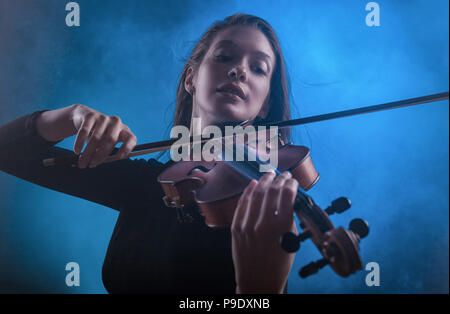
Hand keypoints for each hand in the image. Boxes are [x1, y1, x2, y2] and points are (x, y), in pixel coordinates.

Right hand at [71, 104, 136, 167]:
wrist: (84, 118)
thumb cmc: (99, 136)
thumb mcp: (105, 145)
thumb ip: (105, 154)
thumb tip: (97, 163)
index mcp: (124, 131)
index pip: (131, 139)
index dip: (127, 148)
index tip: (119, 157)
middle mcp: (117, 123)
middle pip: (111, 140)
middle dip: (100, 155)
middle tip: (91, 165)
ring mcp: (104, 118)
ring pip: (96, 138)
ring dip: (88, 152)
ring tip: (82, 162)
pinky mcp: (91, 115)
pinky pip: (85, 131)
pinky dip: (80, 142)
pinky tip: (76, 151)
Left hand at [231, 170, 298, 293]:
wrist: (258, 281)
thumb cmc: (278, 265)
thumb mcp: (290, 242)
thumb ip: (289, 219)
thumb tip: (288, 199)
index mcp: (280, 228)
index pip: (286, 195)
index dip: (291, 184)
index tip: (293, 181)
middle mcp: (262, 224)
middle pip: (271, 191)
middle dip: (279, 180)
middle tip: (284, 175)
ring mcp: (246, 225)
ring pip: (255, 194)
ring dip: (264, 181)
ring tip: (269, 175)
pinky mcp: (236, 228)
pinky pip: (242, 204)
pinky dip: (248, 192)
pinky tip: (253, 184)